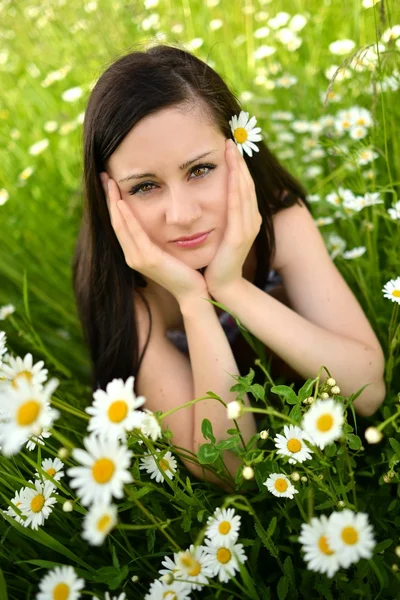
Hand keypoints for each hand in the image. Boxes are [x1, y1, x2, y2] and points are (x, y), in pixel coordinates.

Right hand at [100, 173, 207, 303]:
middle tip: (103, 175)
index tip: (109, 182)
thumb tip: (160, 219)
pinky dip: (126, 218)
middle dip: (108, 198)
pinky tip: (121, 203)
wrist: (193, 293)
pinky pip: (134, 234)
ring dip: (113, 202)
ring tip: (108, 182)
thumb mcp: (168, 250)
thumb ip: (159, 237)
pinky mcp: (148, 259)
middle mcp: (132, 256)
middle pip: (115, 221)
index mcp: (136, 252)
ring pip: (120, 225)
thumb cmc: (185, 271)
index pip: (120, 223)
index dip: (113, 202)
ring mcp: (138, 258)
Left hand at [204, 139, 261, 296]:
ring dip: (238, 168)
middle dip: (238, 161)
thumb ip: (217, 215)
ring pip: (244, 190)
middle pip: (246, 183)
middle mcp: (251, 219)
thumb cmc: (216, 259)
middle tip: (229, 138)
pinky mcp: (240, 235)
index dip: (237, 165)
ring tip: (231, 149)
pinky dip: (236, 188)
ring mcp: (248, 226)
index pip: (241, 185)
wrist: (221, 285)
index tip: (227, 145)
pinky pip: (238, 206)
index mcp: (246, 217)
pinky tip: (232, 174)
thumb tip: (205, 197)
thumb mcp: (218, 232)